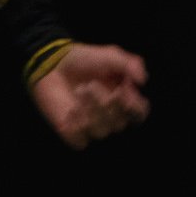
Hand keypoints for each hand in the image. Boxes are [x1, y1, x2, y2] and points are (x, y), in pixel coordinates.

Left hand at [29, 43, 149, 149]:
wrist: (52, 63)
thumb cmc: (84, 59)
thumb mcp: (110, 55)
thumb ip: (129, 64)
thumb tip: (143, 80)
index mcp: (125, 99)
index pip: (139, 113)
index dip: (134, 107)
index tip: (123, 91)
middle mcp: (112, 116)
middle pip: (119, 123)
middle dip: (105, 103)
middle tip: (90, 84)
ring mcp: (93, 126)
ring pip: (101, 131)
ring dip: (90, 109)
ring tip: (78, 90)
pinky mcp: (74, 134)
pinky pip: (80, 141)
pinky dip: (76, 126)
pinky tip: (70, 109)